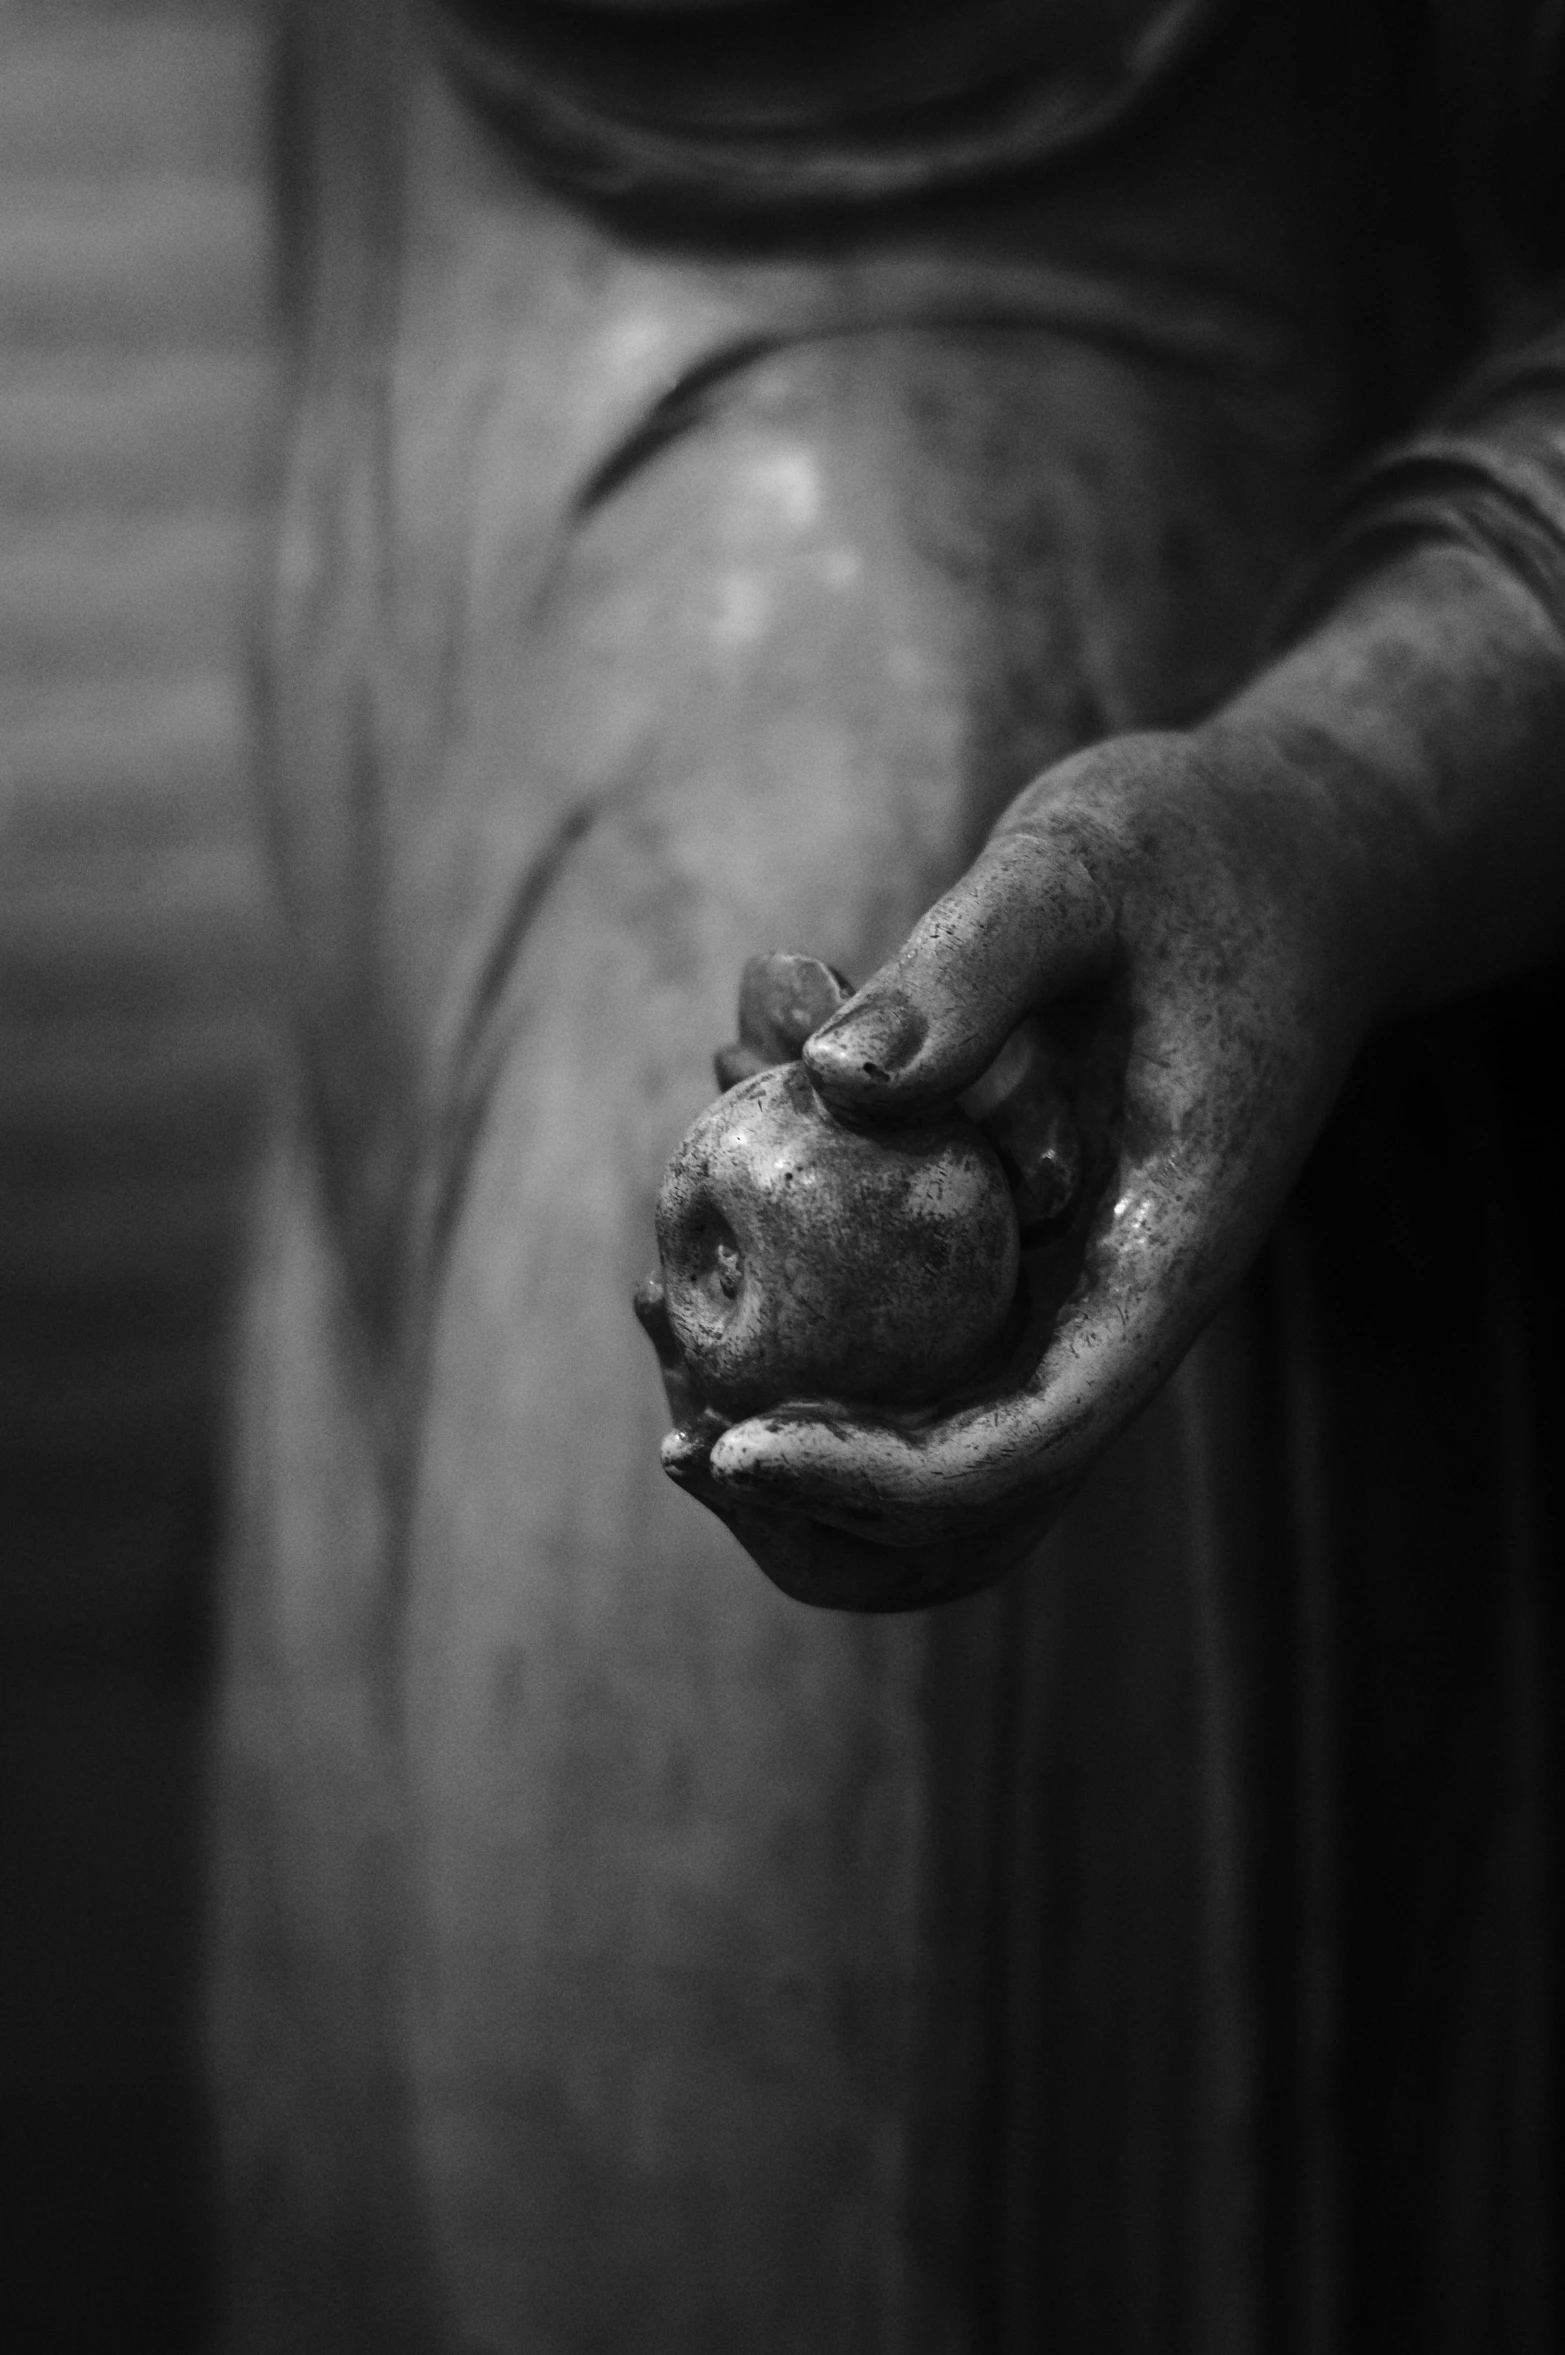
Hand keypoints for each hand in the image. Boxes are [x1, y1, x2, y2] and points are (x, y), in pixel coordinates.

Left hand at [641, 726, 1387, 1608]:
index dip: (877, 1476)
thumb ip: (970, 968)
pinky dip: (797, 1281)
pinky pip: (905, 1313)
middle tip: (674, 1424)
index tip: (736, 1446)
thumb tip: (832, 1081)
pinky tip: (711, 1172)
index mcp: (1159, 1255)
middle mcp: (1114, 1295)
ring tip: (657, 1304)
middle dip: (812, 1490)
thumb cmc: (1203, 846)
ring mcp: (1069, 1274)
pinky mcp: (1020, 1230)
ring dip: (791, 1397)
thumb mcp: (1080, 867)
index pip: (1026, 1439)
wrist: (1301, 849)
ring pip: (928, 1419)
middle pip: (970, 1493)